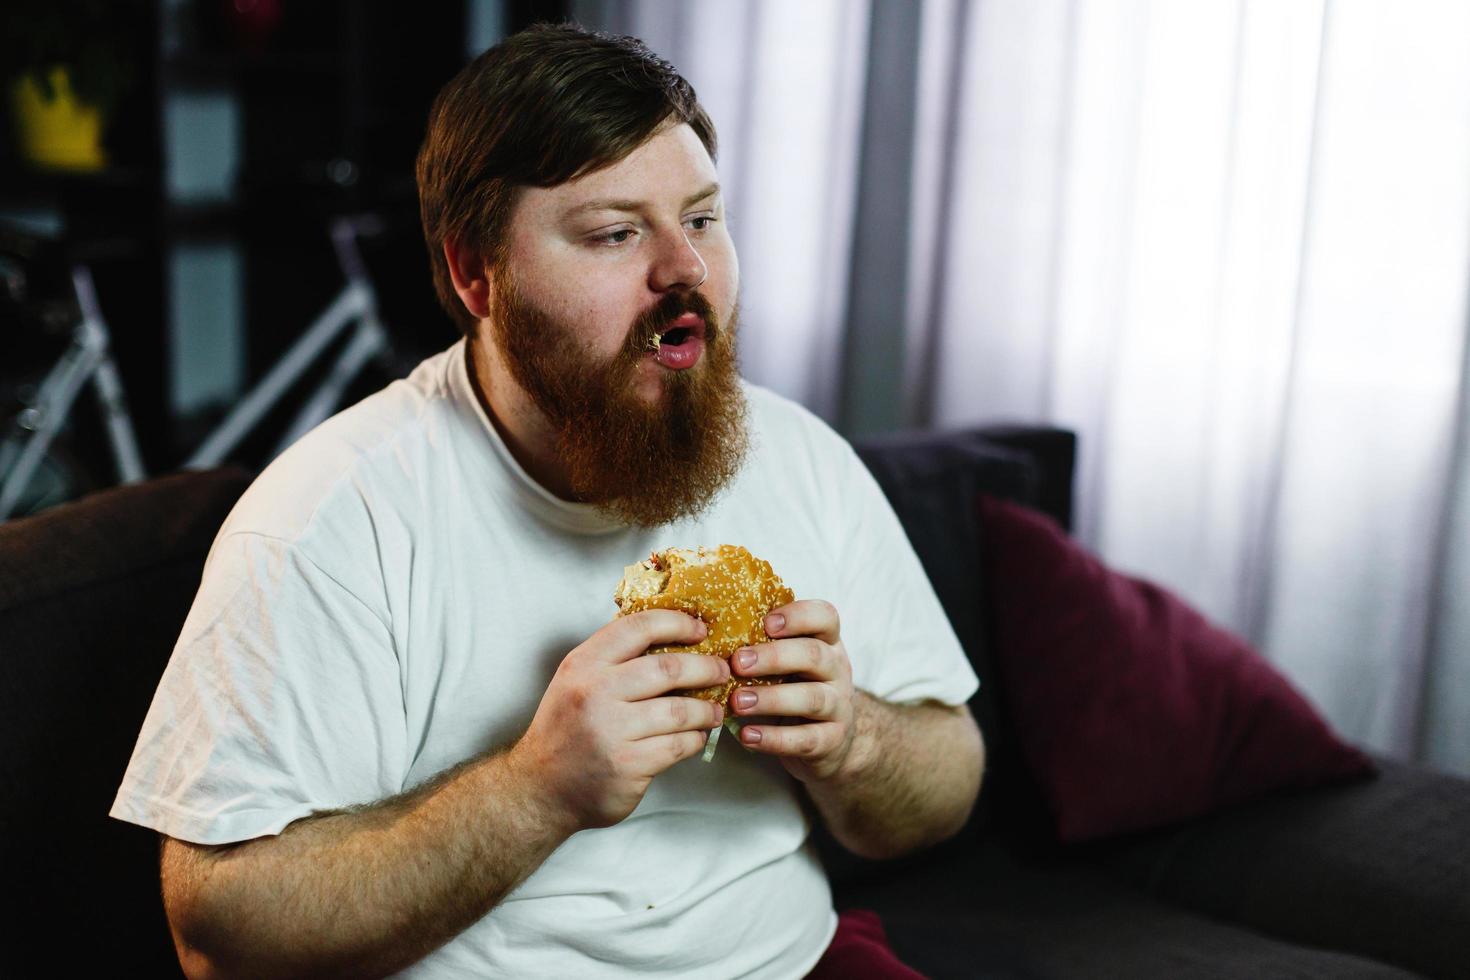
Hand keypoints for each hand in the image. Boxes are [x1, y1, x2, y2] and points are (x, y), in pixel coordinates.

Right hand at [511, 611, 729, 830]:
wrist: (540, 788)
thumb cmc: (566, 730)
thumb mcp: (576, 681)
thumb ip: (613, 658)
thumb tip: (671, 635)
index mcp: (584, 664)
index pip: (638, 628)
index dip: (677, 623)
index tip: (700, 629)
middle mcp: (595, 693)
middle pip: (668, 668)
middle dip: (706, 667)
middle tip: (722, 670)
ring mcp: (611, 731)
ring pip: (679, 711)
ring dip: (706, 709)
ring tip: (714, 709)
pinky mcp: (628, 765)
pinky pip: (677, 745)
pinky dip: (694, 739)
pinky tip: (696, 736)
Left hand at [728, 599, 856, 782]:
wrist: (827, 739)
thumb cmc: (794, 686)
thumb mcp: (787, 660)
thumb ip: (762, 642)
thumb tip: (712, 624)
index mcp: (826, 641)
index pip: (825, 616)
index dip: (798, 616)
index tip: (765, 623)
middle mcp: (838, 669)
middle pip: (814, 655)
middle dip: (774, 657)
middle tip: (738, 663)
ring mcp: (839, 706)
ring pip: (812, 698)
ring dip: (771, 699)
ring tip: (737, 702)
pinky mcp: (832, 740)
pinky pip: (806, 739)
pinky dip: (775, 738)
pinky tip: (747, 736)